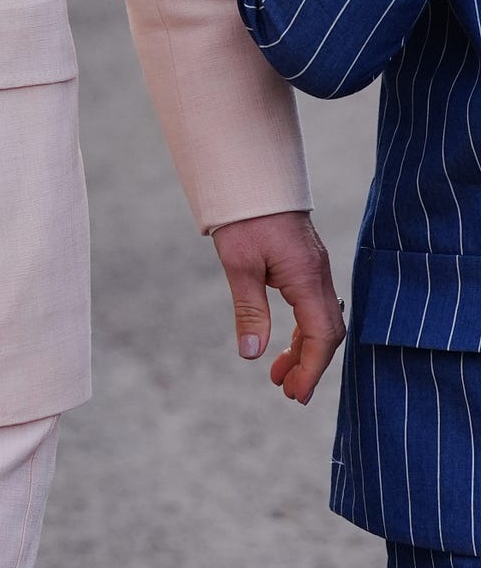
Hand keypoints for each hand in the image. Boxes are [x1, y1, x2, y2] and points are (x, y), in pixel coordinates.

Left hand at [212, 209, 345, 404]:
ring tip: (278, 373)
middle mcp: (318, 274)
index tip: (296, 394)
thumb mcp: (240, 265)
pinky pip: (312, 304)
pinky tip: (286, 340)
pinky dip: (302, 328)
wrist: (250, 173)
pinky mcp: (305, 261)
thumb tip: (251, 354)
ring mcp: (314, 267)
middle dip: (310, 365)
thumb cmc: (244, 216)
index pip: (322, 336)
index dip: (312, 369)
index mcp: (307, 278)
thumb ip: (249, 310)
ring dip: (304, 348)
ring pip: (320, 319)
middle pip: (327, 332)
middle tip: (286, 390)